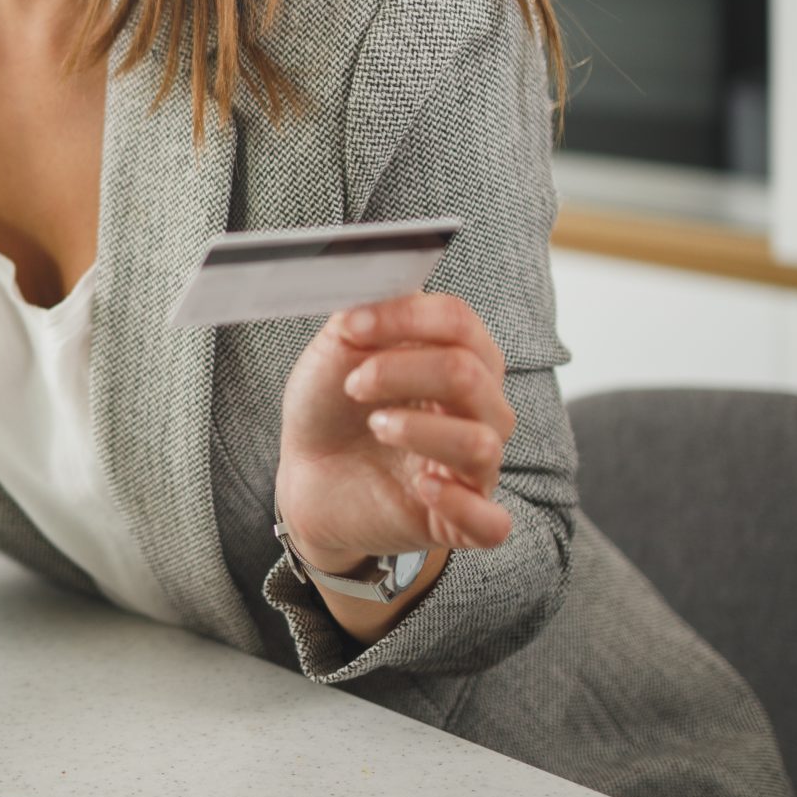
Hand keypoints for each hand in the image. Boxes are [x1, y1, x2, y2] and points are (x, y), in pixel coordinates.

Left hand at [276, 291, 515, 573]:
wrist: (307, 475)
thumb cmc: (332, 408)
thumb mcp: (336, 353)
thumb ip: (362, 314)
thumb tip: (382, 275)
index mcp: (457, 358)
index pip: (459, 322)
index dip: (405, 318)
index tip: (351, 326)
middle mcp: (479, 410)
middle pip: (470, 376)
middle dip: (403, 371)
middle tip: (354, 383)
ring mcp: (473, 468)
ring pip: (482, 443)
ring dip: (421, 430)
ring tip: (376, 427)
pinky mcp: (459, 521)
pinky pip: (489, 521)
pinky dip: (459, 503)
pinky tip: (420, 485)